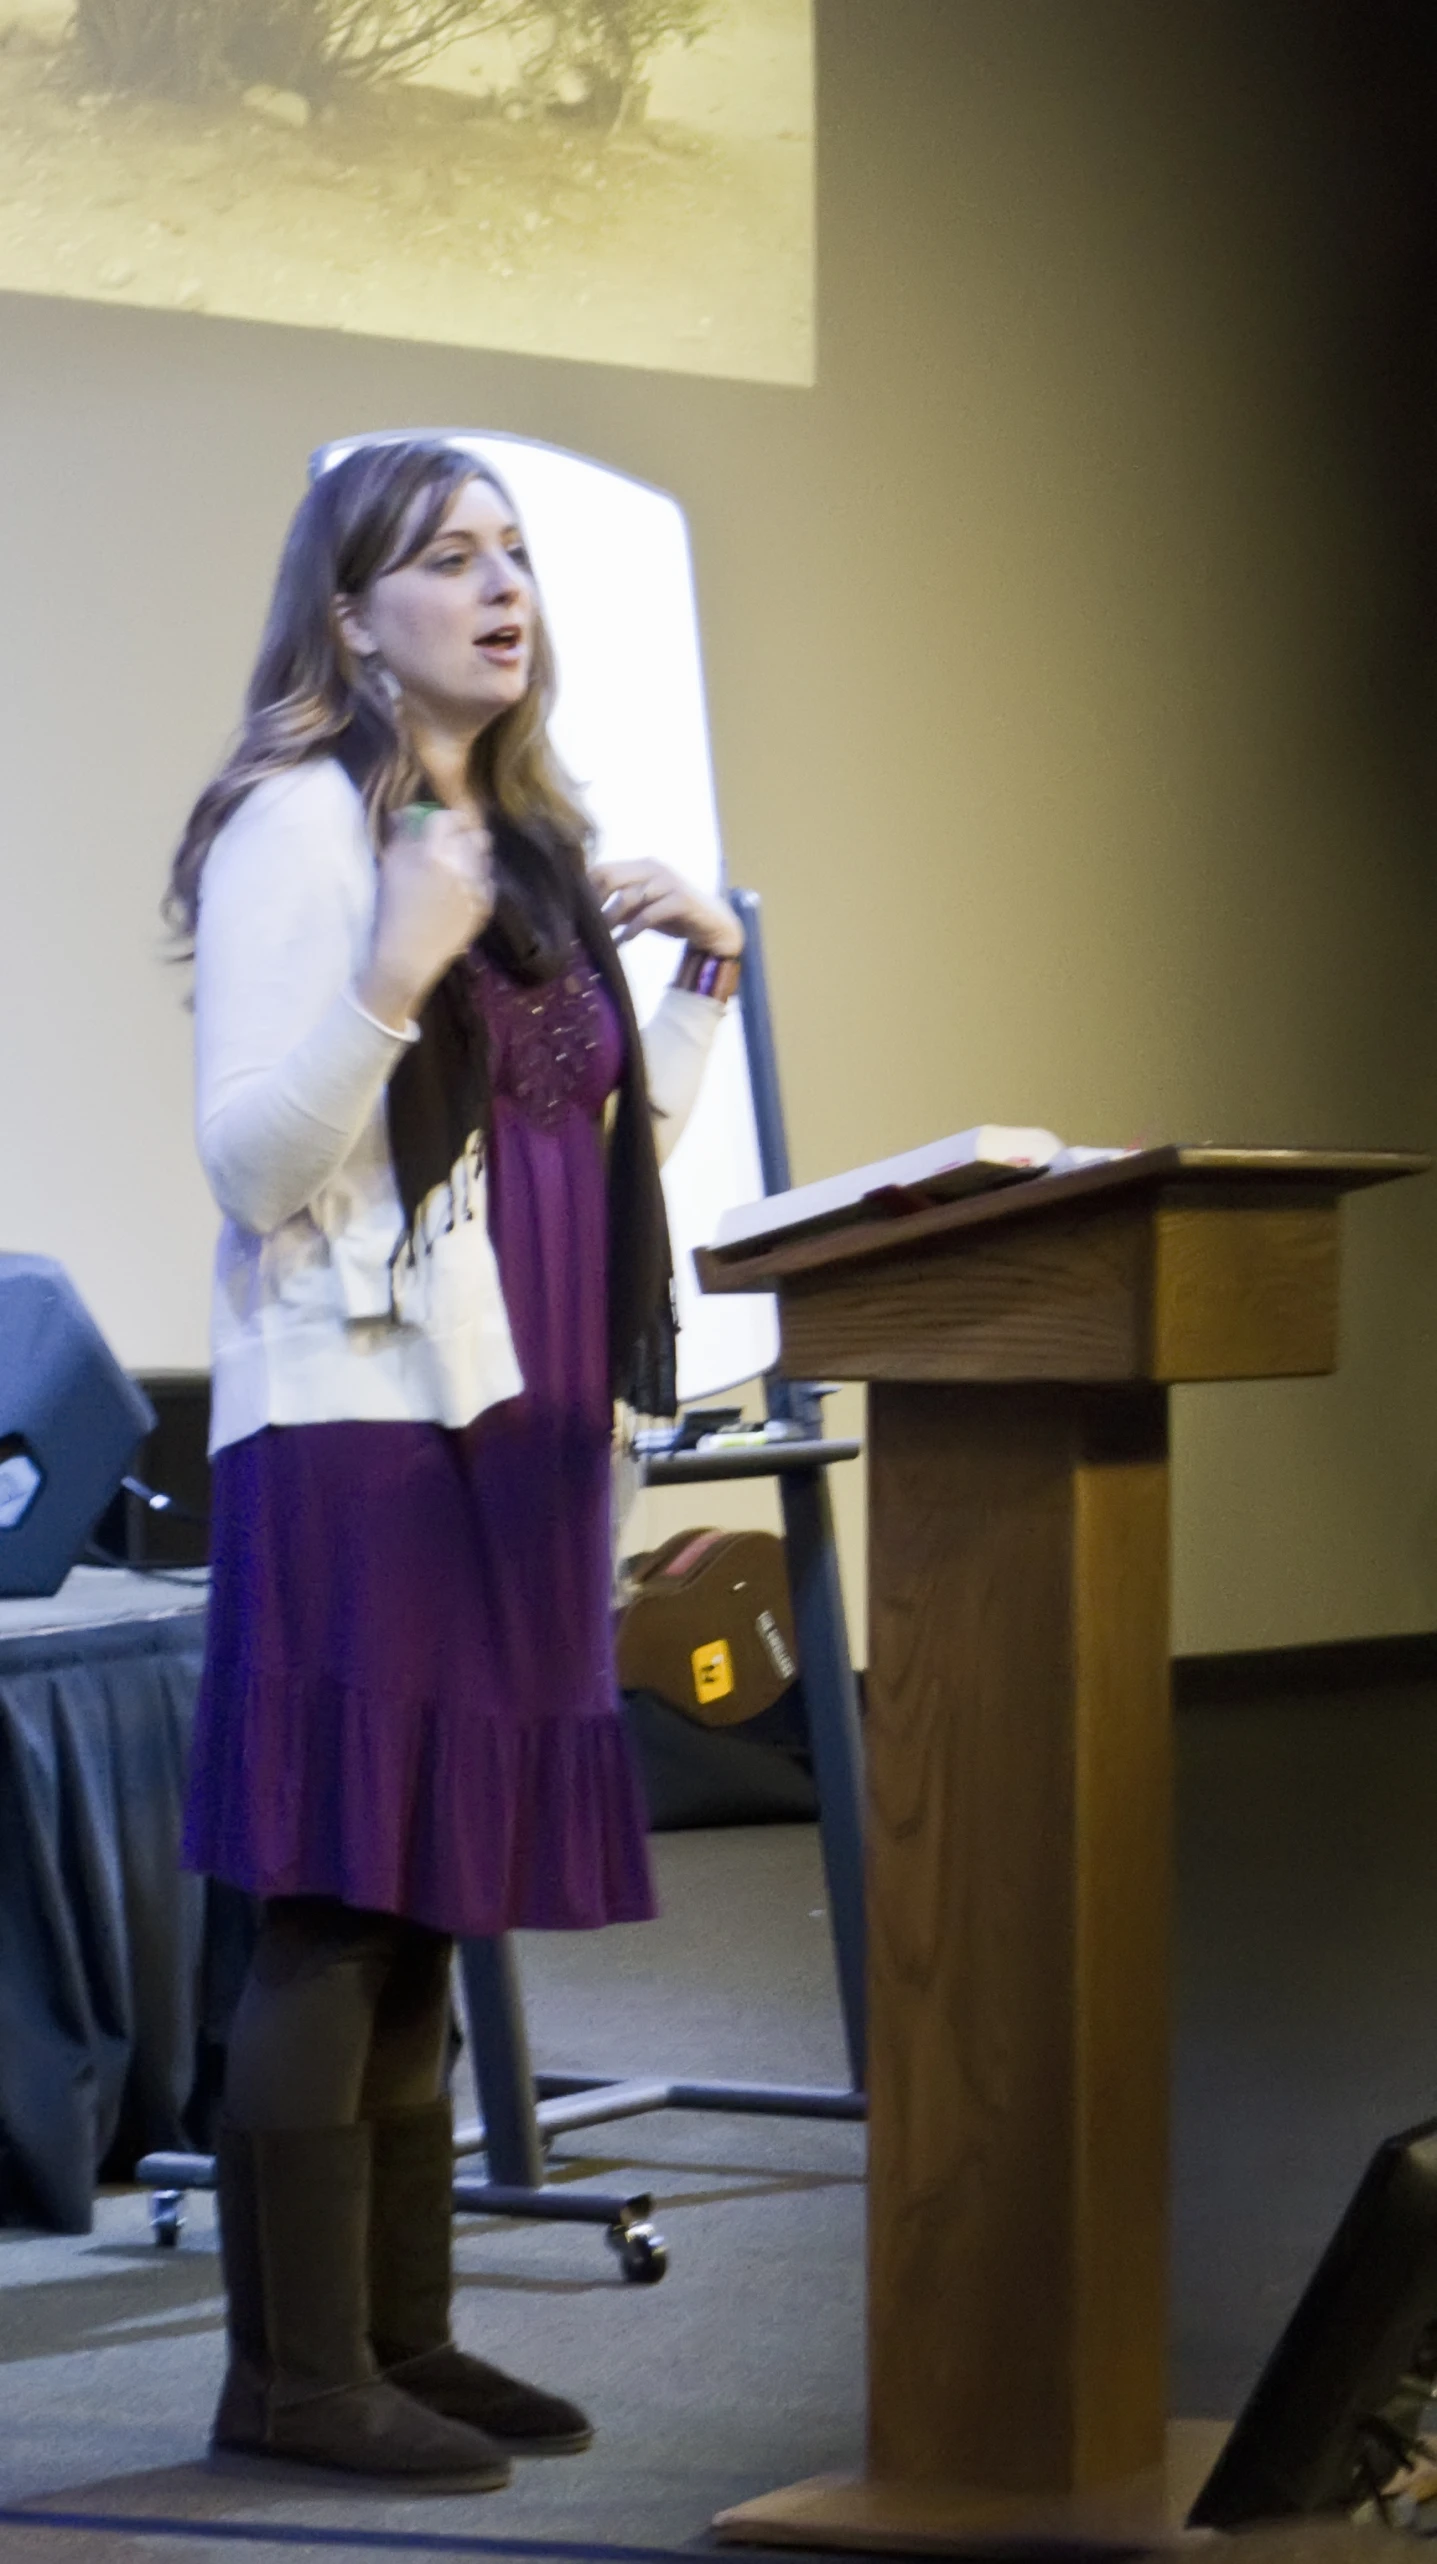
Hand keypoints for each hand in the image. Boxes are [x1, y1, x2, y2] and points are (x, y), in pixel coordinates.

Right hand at [356, 805, 495, 1030]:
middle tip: (455, 844)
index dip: (449, 818)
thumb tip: (410, 813)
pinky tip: (461, 892)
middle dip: (466, 836)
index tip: (445, 823)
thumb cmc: (391, 909)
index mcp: (433, 852)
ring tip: (456, 869)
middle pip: (475, 835)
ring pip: (484, 858)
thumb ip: (402, 834)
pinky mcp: (484, 906)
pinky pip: (487, 882)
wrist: (407, 955)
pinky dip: (476, 882)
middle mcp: (460, 866)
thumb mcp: (389, 866)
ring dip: (472, 858)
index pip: (450, 818)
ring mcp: (476, 887)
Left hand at [591, 859, 744, 959]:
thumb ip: (619, 910)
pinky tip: (624, 942)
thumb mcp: (641, 912)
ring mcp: (668, 882)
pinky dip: (633, 929)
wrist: (715, 926)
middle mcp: (653, 868)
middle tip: (584, 927)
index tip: (575, 914)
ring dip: (610, 919)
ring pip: (628, 896)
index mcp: (641, 867)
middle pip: (609, 876)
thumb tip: (587, 920)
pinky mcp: (681, 899)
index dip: (585, 890)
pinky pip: (650, 914)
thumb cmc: (675, 917)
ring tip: (601, 938)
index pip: (602, 869)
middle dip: (594, 903)